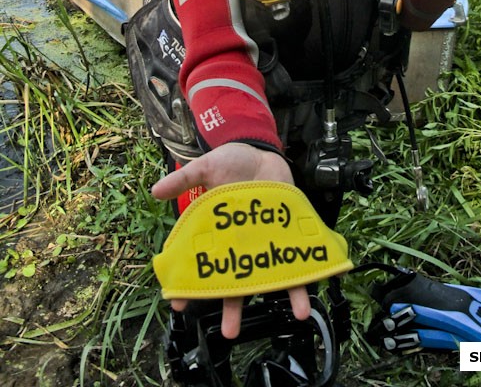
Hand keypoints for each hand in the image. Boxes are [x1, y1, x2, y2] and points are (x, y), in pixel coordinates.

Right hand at [152, 142, 311, 337]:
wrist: (263, 153)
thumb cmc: (232, 162)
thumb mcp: (206, 167)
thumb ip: (184, 178)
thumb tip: (155, 191)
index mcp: (216, 235)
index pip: (200, 266)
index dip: (189, 286)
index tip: (178, 304)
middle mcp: (241, 246)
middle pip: (235, 282)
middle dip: (232, 308)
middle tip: (230, 331)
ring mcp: (265, 242)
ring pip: (272, 275)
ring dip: (286, 294)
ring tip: (298, 314)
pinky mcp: (286, 234)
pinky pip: (299, 256)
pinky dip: (311, 269)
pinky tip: (322, 281)